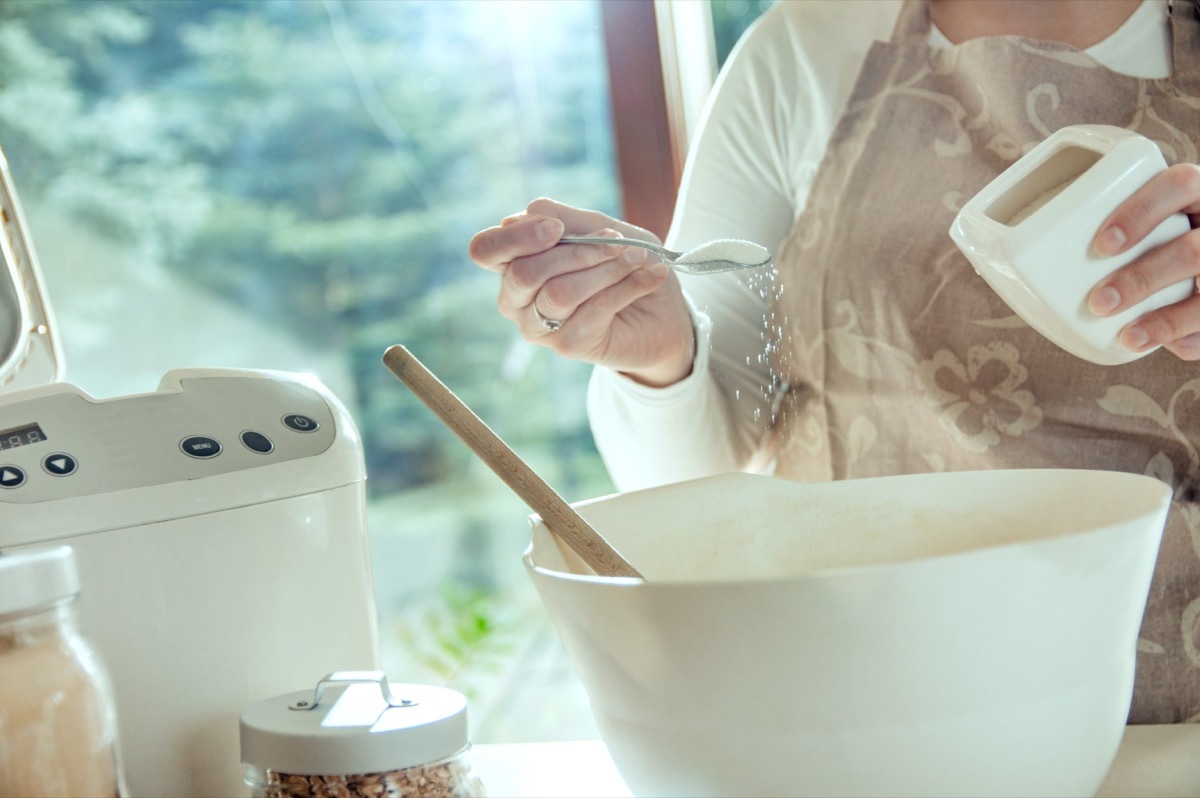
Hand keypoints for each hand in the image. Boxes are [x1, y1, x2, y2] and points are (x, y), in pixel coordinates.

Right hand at [468, 197, 695, 386]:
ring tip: (636, 259)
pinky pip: (593, 309)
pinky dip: (627, 286)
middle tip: (617, 244)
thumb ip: (569, 219)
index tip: (557, 229)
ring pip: (558, 293)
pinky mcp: (567, 346)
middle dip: (577, 252)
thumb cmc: (626, 263)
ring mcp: (538, 326)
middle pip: (524, 272)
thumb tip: (532, 210)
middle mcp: (516, 298)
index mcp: (513, 262)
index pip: (485, 249)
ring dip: (605, 269)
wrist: (664, 312)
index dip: (516, 237)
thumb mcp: (603, 228)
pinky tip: (650, 276)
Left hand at [1087, 163, 1199, 359]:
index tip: (1102, 245)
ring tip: (1130, 337)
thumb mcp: (1141, 221)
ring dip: (1169, 316)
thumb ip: (1104, 229)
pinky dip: (1197, 337)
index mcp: (1195, 196)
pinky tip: (1173, 349)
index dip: (1143, 211)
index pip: (1181, 184)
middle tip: (1098, 302)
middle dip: (1143, 277)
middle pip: (1195, 246)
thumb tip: (1007, 259)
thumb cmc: (1154, 239)